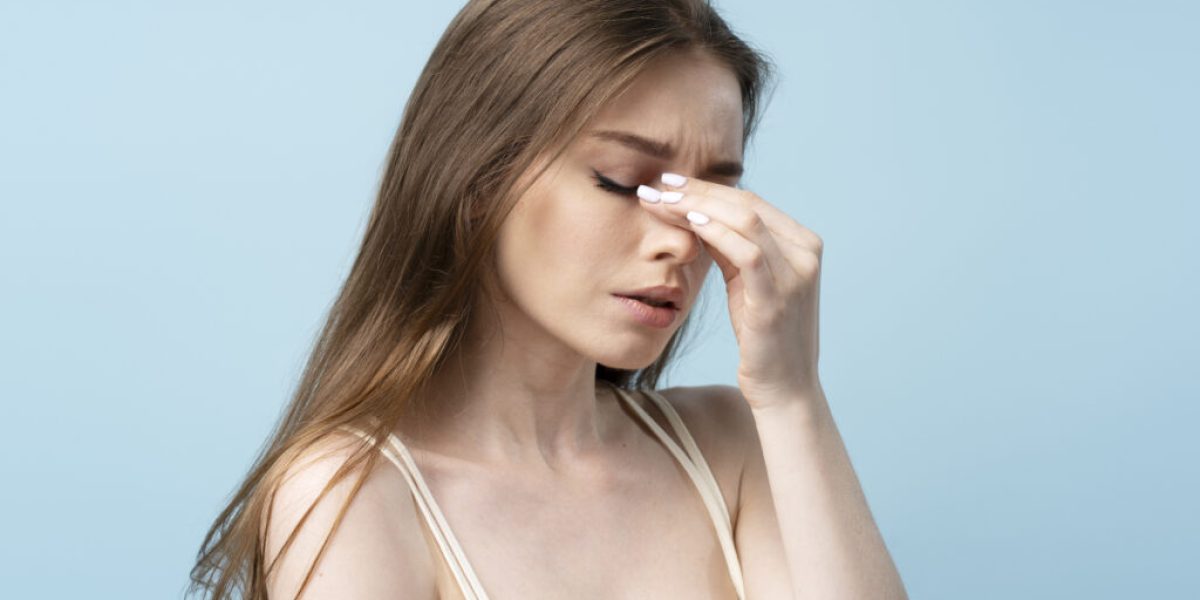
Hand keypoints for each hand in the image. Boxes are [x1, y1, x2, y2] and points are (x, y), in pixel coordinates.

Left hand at [638, 173, 823, 408]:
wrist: (784, 388)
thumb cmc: (763, 337)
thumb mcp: (748, 283)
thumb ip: (731, 248)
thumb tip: (698, 213)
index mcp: (802, 243)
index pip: (750, 200)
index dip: (707, 187)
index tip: (669, 183)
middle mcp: (805, 252)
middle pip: (745, 204)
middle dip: (697, 191)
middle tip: (656, 186)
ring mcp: (795, 274)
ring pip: (745, 220)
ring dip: (698, 206)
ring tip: (661, 202)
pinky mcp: (777, 298)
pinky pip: (747, 253)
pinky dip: (717, 233)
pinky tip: (690, 223)